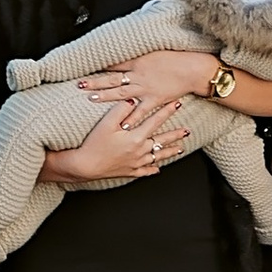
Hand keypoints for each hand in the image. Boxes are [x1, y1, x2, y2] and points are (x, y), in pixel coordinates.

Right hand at [48, 100, 189, 184]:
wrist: (85, 166)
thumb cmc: (94, 143)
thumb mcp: (106, 123)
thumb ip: (121, 109)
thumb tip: (134, 100)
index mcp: (135, 137)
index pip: (155, 121)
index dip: (166, 111)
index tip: (176, 105)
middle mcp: (139, 151)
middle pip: (161, 141)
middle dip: (175, 134)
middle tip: (186, 130)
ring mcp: (135, 163)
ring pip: (157, 157)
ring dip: (169, 152)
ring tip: (179, 149)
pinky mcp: (129, 172)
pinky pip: (144, 171)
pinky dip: (152, 169)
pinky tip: (157, 169)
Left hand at [78, 50, 218, 130]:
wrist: (191, 68)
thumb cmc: (175, 58)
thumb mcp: (154, 51)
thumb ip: (138, 54)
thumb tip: (125, 52)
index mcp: (138, 62)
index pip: (114, 64)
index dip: (99, 66)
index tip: (84, 67)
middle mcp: (138, 75)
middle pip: (112, 78)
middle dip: (95, 82)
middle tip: (80, 84)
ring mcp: (145, 88)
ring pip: (121, 93)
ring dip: (106, 96)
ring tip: (92, 99)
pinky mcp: (155, 99)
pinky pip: (141, 110)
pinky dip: (132, 117)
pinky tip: (123, 124)